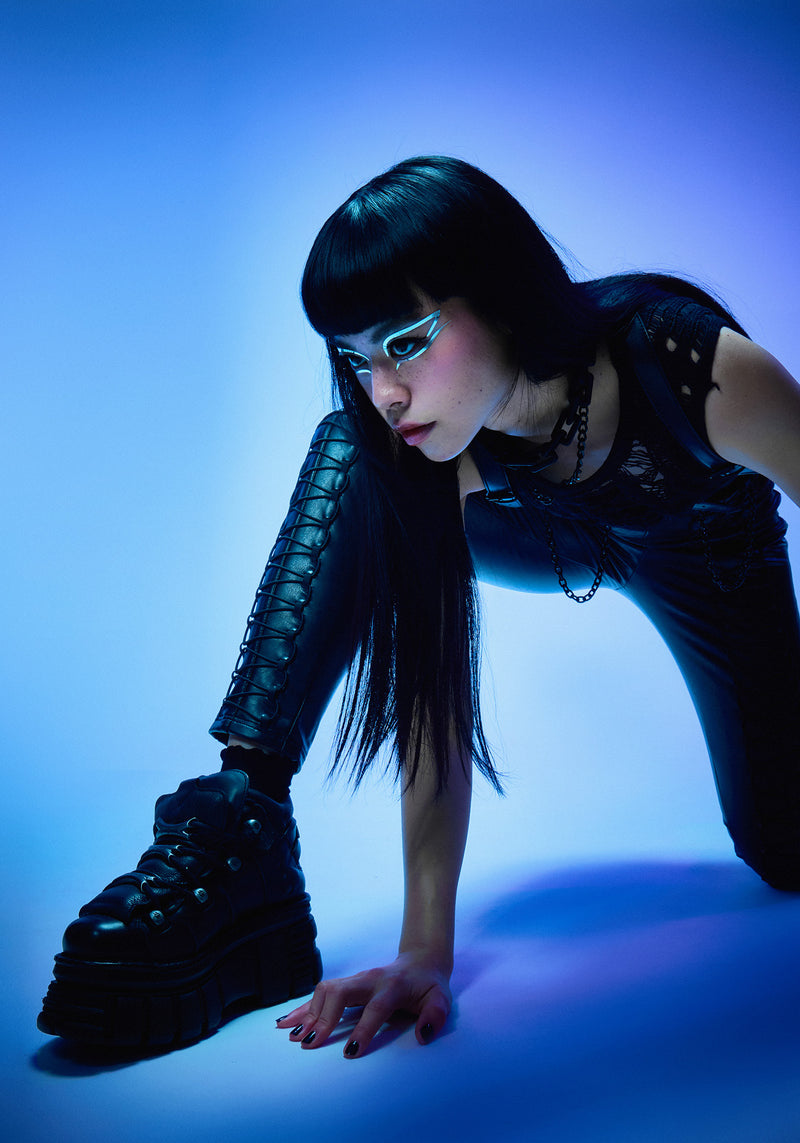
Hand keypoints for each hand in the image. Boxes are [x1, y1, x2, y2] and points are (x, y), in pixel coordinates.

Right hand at [275, 951, 451, 1057]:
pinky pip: (320, 994)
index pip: (375, 1008)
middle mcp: (369, 979)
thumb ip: (435, 1015)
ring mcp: (355, 980)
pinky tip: (286, 1022)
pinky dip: (302, 1008)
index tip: (350, 1051)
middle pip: (339, 992)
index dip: (363, 1029)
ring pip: (325, 990)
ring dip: (308, 1013)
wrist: (420, 962)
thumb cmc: (429, 986)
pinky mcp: (346, 984)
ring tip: (293, 1036)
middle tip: (310, 1043)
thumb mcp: (441, 999)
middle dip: (323, 1017)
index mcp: (392, 986)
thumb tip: (424, 1034)